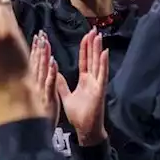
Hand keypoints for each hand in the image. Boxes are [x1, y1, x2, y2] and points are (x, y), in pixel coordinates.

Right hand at [28, 33, 59, 127]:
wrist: (39, 135)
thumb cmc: (41, 116)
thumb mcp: (39, 98)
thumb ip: (38, 85)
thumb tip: (36, 74)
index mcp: (36, 85)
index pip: (35, 64)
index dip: (36, 50)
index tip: (38, 36)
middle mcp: (35, 86)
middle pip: (37, 64)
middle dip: (39, 48)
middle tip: (40, 34)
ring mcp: (41, 92)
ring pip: (42, 71)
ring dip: (43, 56)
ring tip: (45, 42)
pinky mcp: (47, 99)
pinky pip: (50, 84)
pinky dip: (51, 73)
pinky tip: (53, 62)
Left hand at [57, 30, 109, 146]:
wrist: (85, 130)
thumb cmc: (79, 116)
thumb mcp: (66, 97)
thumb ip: (62, 84)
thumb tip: (55, 73)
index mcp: (84, 80)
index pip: (85, 60)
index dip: (85, 48)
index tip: (86, 35)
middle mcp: (92, 80)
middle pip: (93, 58)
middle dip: (93, 44)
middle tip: (94, 29)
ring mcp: (97, 84)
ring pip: (98, 63)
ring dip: (98, 49)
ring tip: (98, 36)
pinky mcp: (100, 90)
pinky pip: (102, 75)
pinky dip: (103, 64)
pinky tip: (104, 53)